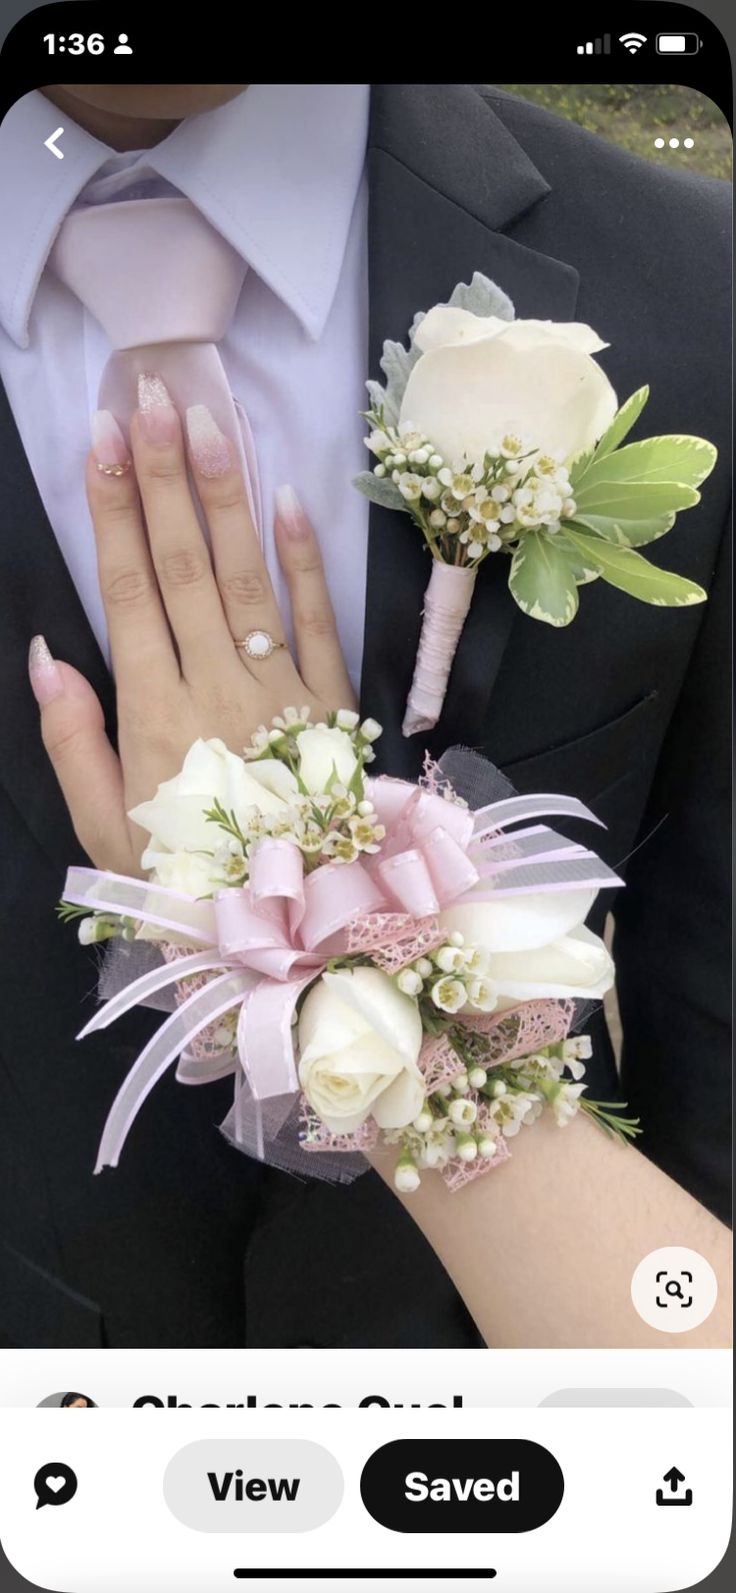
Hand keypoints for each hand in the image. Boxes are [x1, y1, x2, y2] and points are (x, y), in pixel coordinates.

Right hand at [30, 381, 354, 874]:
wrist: (304, 924)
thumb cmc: (193, 881)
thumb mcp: (110, 830)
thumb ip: (75, 743)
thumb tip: (46, 655)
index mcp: (157, 715)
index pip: (128, 592)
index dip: (113, 511)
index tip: (101, 439)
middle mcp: (219, 686)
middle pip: (184, 566)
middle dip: (164, 476)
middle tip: (151, 396)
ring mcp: (282, 688)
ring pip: (247, 577)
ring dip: (225, 496)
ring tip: (206, 420)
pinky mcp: (334, 701)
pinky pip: (320, 619)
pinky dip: (304, 559)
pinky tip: (288, 497)